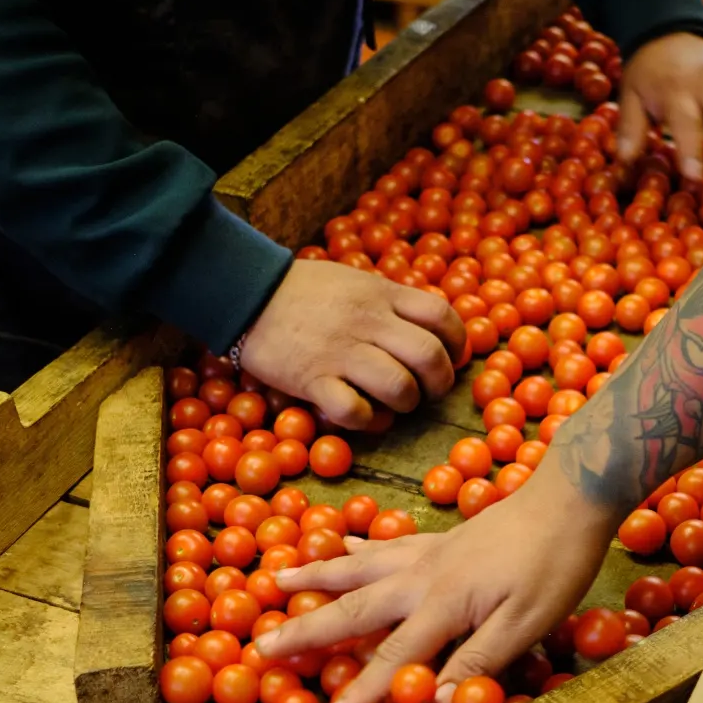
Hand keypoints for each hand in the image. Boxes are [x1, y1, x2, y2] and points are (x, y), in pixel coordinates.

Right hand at [239, 260, 464, 429]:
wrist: (245, 293)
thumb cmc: (303, 290)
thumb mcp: (355, 281)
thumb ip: (389, 301)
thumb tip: (426, 327)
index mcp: (382, 294)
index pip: (441, 315)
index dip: (457, 342)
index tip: (452, 357)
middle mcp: (368, 322)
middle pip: (429, 356)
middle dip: (440, 383)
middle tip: (429, 391)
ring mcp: (340, 352)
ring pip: (399, 387)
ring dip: (406, 404)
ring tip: (396, 405)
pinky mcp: (312, 380)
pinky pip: (355, 411)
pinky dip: (368, 421)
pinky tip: (365, 416)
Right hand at [254, 467, 614, 702]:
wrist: (570, 497)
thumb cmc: (555, 565)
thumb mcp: (529, 623)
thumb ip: (479, 661)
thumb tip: (432, 700)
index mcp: (443, 604)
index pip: (393, 659)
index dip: (360, 694)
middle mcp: (422, 577)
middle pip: (354, 609)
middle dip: (307, 631)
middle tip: (261, 645)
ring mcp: (428, 552)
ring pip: (358, 567)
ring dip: (315, 578)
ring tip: (275, 582)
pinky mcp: (440, 537)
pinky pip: (384, 545)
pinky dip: (354, 547)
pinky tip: (339, 544)